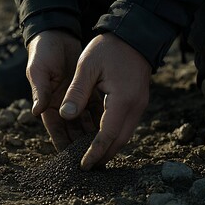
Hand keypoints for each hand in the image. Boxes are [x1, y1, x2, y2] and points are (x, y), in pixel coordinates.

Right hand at [27, 30, 101, 150]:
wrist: (56, 35)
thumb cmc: (43, 53)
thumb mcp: (39, 71)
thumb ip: (40, 91)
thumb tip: (36, 111)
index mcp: (47, 103)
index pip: (56, 129)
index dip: (63, 144)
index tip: (72, 159)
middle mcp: (61, 104)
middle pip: (72, 129)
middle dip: (81, 143)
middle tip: (93, 157)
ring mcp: (74, 98)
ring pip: (85, 121)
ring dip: (93, 133)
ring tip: (104, 146)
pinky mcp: (86, 90)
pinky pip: (95, 108)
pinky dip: (101, 117)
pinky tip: (109, 126)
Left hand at [59, 33, 151, 169]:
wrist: (134, 36)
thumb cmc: (108, 48)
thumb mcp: (87, 66)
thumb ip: (76, 92)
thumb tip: (65, 116)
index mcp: (122, 100)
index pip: (107, 135)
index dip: (94, 152)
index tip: (83, 165)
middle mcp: (135, 107)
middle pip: (119, 141)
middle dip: (103, 156)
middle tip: (87, 167)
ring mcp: (139, 106)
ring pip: (124, 136)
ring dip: (109, 148)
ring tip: (92, 157)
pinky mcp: (138, 103)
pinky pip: (125, 126)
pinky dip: (113, 136)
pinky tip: (101, 139)